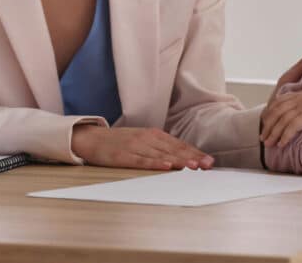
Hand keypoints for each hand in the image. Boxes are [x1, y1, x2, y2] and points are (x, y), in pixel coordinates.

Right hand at [70, 124, 213, 170]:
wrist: (92, 138)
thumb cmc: (120, 142)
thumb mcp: (143, 141)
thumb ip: (160, 147)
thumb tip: (183, 157)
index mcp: (154, 134)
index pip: (179, 144)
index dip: (195, 152)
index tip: (209, 161)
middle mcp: (147, 138)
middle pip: (173, 149)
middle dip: (192, 157)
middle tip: (207, 165)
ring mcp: (136, 146)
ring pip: (161, 155)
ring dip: (178, 160)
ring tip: (192, 167)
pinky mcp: (124, 156)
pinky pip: (142, 161)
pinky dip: (155, 163)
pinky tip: (166, 166)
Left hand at [260, 86, 301, 147]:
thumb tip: (299, 112)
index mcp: (296, 94)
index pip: (276, 103)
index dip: (268, 114)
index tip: (264, 123)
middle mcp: (296, 100)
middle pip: (276, 113)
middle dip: (267, 127)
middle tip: (262, 138)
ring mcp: (301, 107)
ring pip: (281, 121)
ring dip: (273, 134)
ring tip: (269, 144)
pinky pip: (292, 127)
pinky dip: (285, 136)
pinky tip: (281, 144)